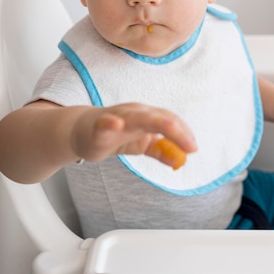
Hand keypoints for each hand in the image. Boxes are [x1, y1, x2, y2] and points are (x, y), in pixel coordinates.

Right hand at [71, 103, 196, 167]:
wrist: (80, 131)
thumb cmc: (114, 134)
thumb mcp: (141, 144)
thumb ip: (160, 150)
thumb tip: (180, 161)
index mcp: (147, 116)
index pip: (169, 120)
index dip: (183, 133)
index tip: (193, 148)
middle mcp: (135, 113)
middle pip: (158, 117)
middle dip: (176, 129)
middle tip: (190, 146)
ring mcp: (116, 117)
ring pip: (136, 117)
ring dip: (154, 120)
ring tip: (170, 126)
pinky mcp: (97, 127)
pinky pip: (104, 123)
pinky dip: (110, 122)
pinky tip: (116, 124)